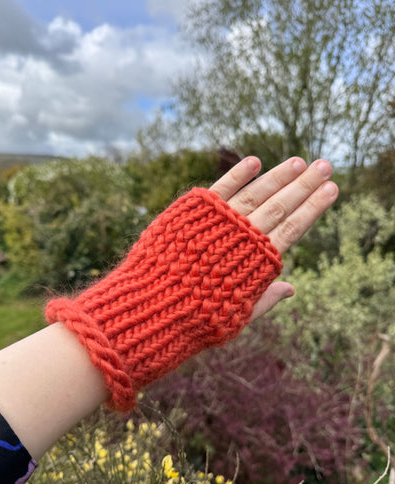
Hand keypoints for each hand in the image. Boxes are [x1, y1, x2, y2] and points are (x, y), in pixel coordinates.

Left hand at [210, 156, 338, 319]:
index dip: (313, 208)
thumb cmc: (197, 317)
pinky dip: (238, 174)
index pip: (293, 228)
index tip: (332, 189)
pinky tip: (254, 161)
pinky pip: (220, 189)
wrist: (157, 306)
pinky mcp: (194, 213)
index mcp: (257, 263)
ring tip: (300, 161)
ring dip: (279, 176)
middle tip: (326, 166)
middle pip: (280, 206)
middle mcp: (242, 238)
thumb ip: (266, 299)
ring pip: (256, 194)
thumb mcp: (237, 315)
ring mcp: (219, 223)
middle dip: (305, 185)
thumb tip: (291, 289)